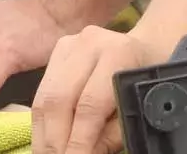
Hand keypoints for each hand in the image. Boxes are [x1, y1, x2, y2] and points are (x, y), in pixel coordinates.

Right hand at [32, 27, 163, 153]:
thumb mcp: (136, 112)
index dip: (78, 141)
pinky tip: (45, 143)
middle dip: (54, 142)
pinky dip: (41, 124)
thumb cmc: (146, 85)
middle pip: (58, 100)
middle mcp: (89, 43)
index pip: (90, 105)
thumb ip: (110, 137)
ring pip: (43, 98)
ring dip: (42, 136)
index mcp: (118, 54)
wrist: (146, 50)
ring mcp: (70, 45)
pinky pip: (40, 94)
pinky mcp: (56, 52)